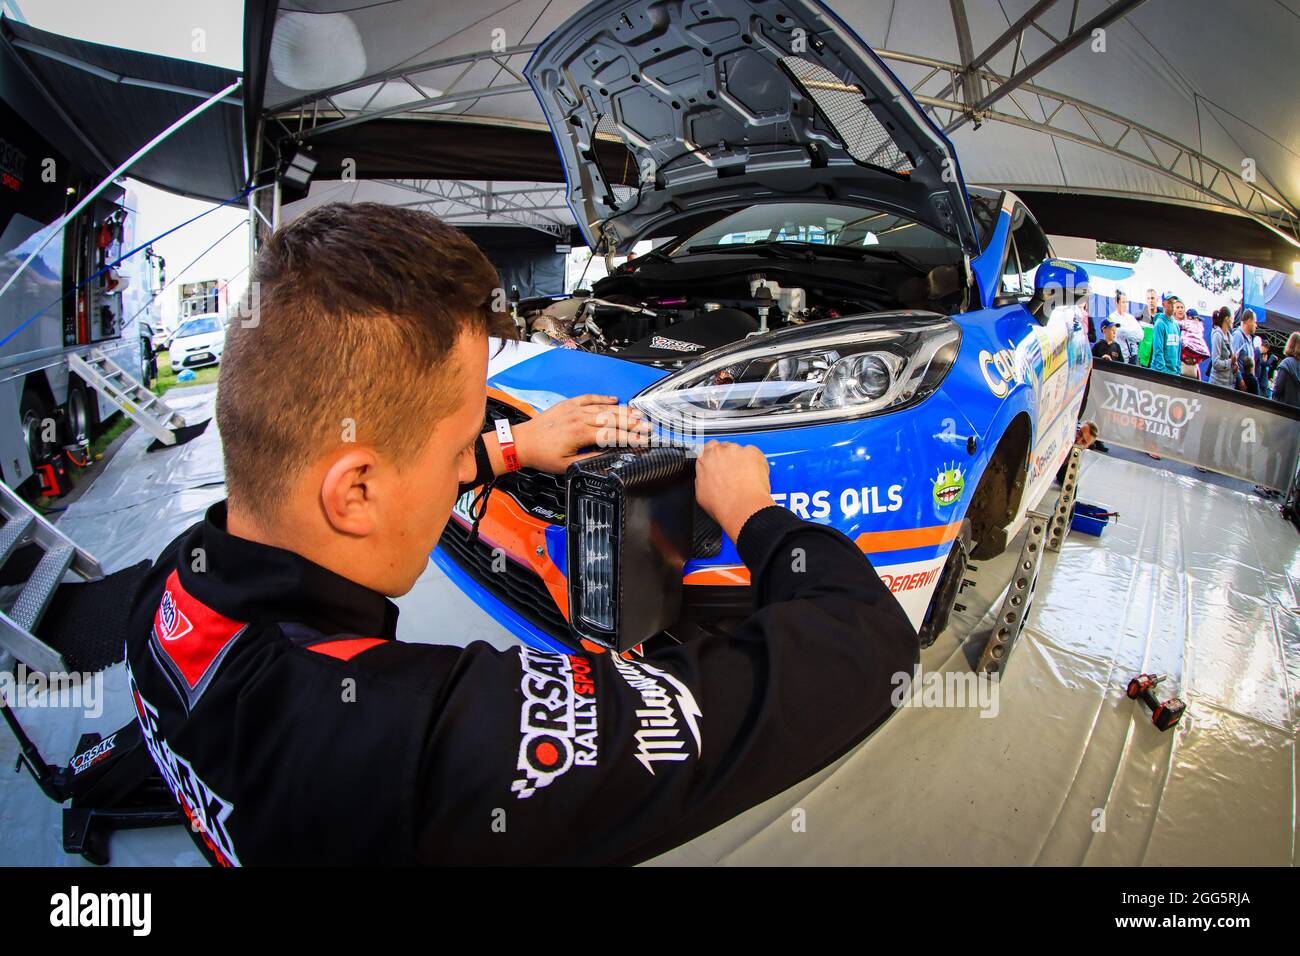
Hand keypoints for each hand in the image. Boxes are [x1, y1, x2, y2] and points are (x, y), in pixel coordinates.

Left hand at [500, 394, 650, 473]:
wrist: (521, 442)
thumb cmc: (541, 454)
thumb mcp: (566, 465)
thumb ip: (588, 459)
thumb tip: (606, 455)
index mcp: (580, 434)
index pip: (611, 435)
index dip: (629, 438)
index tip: (642, 440)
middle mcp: (579, 418)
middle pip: (612, 419)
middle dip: (633, 423)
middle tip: (648, 425)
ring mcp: (574, 409)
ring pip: (604, 408)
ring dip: (622, 410)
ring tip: (638, 413)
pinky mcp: (568, 404)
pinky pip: (589, 398)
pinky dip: (603, 398)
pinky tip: (614, 399)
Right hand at [694, 441, 774, 542]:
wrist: (743, 509)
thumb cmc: (724, 505)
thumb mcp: (701, 494)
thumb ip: (702, 478)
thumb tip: (706, 477)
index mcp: (703, 460)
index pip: (708, 448)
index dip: (716, 457)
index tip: (721, 464)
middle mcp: (718, 452)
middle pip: (725, 447)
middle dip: (729, 458)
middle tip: (734, 474)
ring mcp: (736, 450)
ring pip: (740, 450)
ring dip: (743, 460)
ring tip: (745, 478)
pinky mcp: (753, 452)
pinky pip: (754, 454)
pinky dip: (756, 462)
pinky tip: (754, 476)